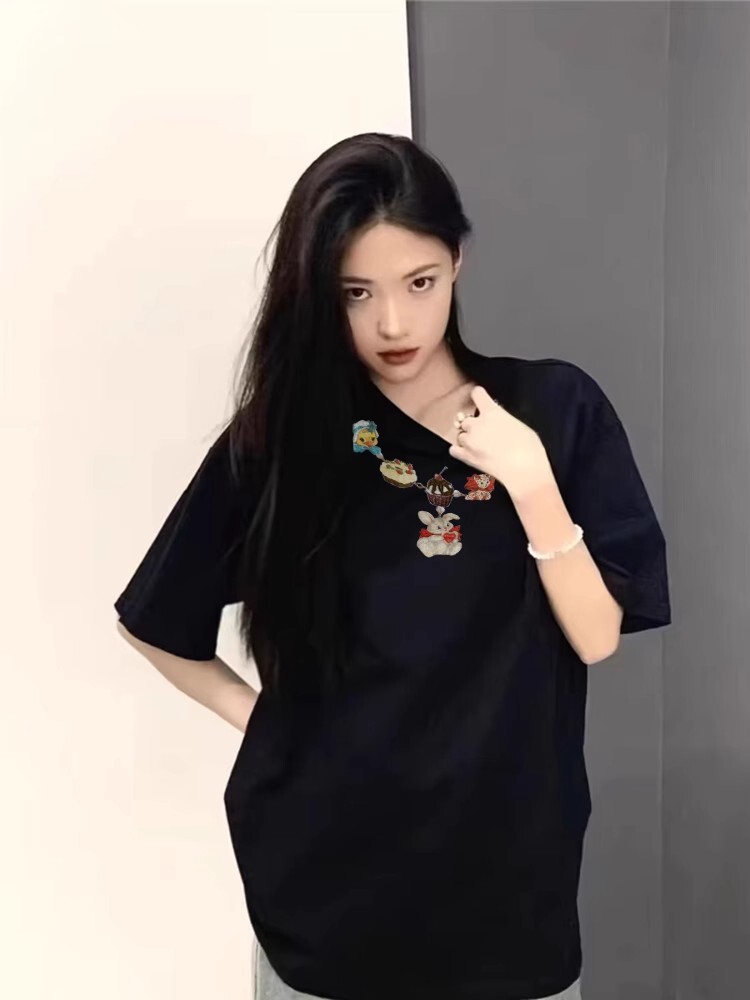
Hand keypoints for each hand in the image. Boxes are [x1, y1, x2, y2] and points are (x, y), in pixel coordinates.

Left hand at [449, 385, 553, 501]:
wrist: (523, 470)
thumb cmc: (529, 447)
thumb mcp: (519, 425)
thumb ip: (504, 420)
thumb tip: (499, 423)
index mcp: (492, 412)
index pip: (477, 394)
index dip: (478, 396)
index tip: (480, 399)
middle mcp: (477, 424)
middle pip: (466, 419)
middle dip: (473, 425)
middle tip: (483, 432)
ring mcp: (469, 440)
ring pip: (460, 435)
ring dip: (467, 438)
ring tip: (477, 445)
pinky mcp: (466, 456)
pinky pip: (453, 449)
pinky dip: (459, 450)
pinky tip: (468, 453)